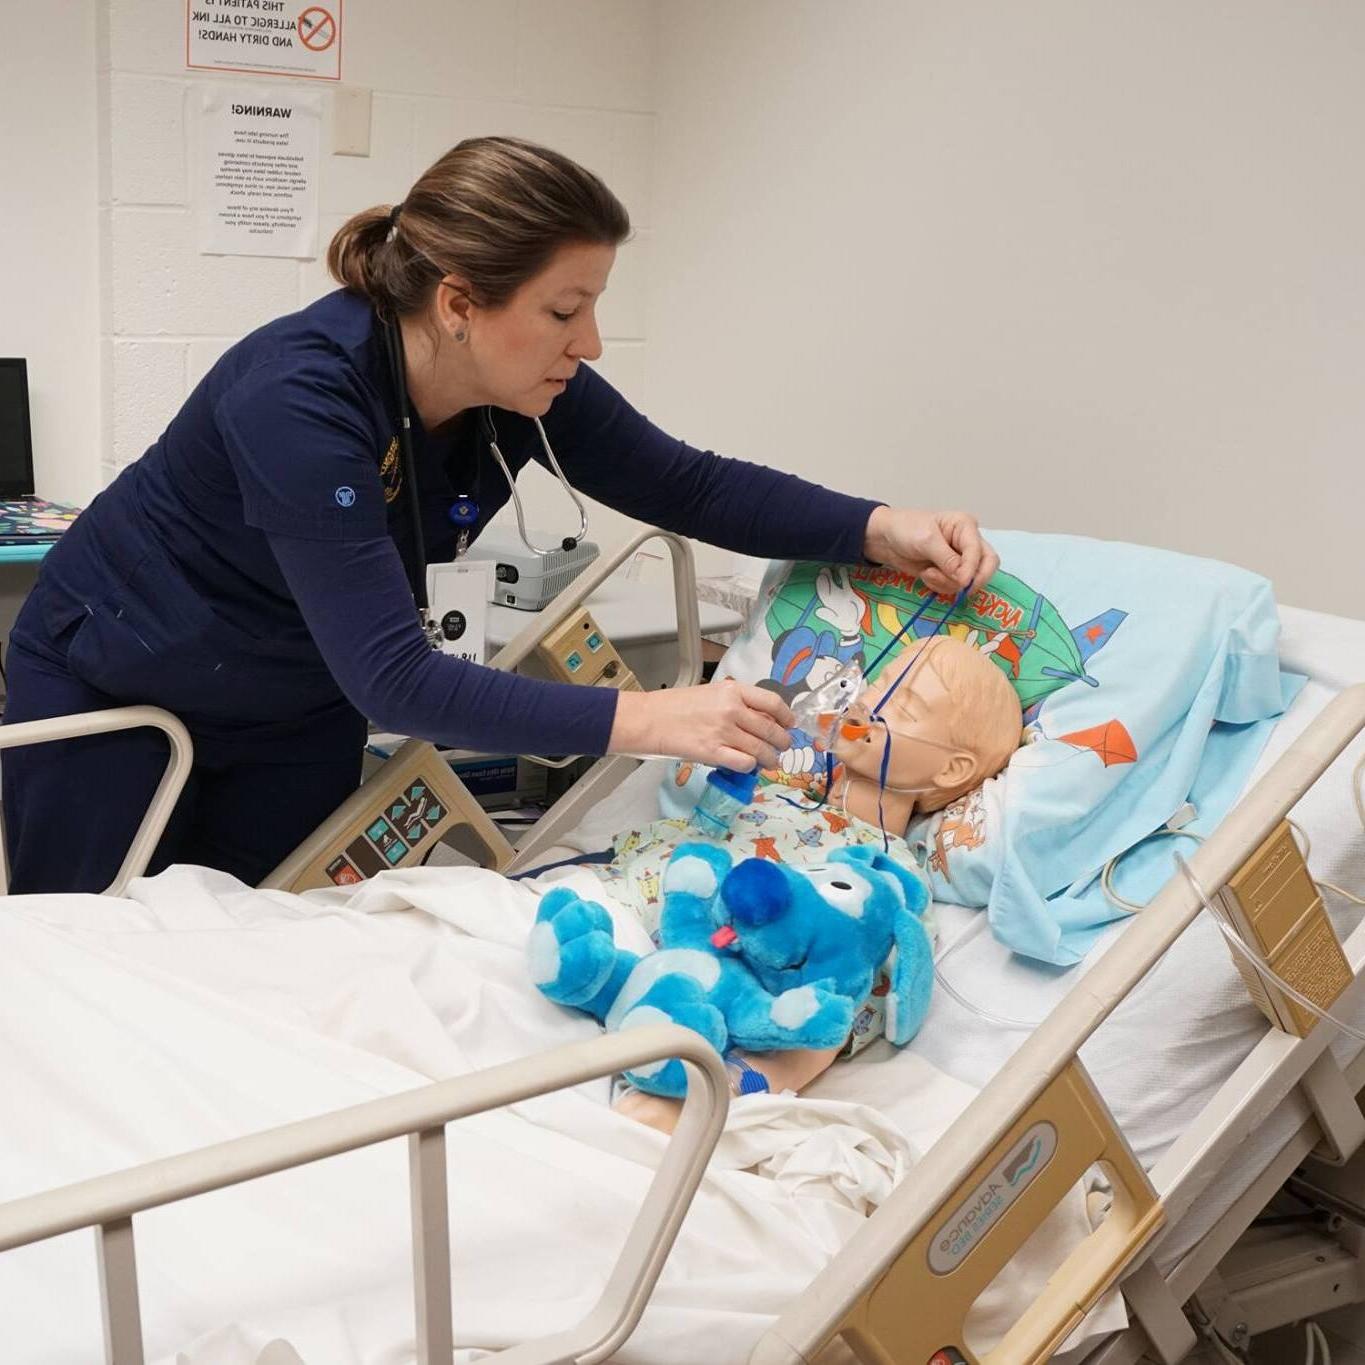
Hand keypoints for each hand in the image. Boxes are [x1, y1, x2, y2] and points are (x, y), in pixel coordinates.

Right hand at [609, 678, 794, 770]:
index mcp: (732, 691)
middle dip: (782, 741)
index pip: (772, 702)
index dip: (786, 716)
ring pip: (761, 750)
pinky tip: (748, 766)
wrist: (647, 719)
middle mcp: (732, 709)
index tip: (790, 723)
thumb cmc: (672, 706)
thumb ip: (734, 702)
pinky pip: (744, 763)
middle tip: (783, 747)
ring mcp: (723, 732)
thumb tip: (757, 719)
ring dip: (770, 759)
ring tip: (770, 762)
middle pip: (771, 729)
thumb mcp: (709, 693)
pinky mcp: (713, 753)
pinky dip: (750, 767)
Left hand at [863, 506, 998, 596]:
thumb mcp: (926, 540)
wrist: (885, 539)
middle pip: (987, 565)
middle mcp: (968, 542)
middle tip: (959, 589)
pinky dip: (941, 586)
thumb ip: (947, 559)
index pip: (980, 552)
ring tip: (928, 573)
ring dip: (948, 583)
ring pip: (970, 580)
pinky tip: (927, 575)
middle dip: (972, 580)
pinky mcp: (949, 573)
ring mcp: (960, 559)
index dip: (973, 569)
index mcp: (965, 526)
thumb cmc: (905, 529)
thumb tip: (964, 578)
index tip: (962, 581)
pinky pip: (954, 586)